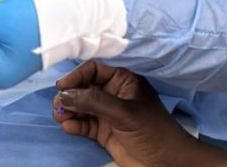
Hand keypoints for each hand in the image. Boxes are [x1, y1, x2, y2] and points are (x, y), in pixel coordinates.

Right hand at [53, 61, 226, 166]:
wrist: (168, 163)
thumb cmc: (152, 131)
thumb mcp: (124, 112)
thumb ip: (94, 101)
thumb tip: (64, 94)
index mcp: (124, 80)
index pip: (95, 69)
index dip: (77, 75)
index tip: (62, 86)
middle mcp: (113, 93)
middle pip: (84, 87)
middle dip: (70, 95)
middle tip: (58, 105)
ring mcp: (107, 113)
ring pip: (81, 106)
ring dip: (68, 110)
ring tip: (60, 117)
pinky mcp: (103, 131)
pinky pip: (83, 123)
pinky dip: (74, 124)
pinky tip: (68, 127)